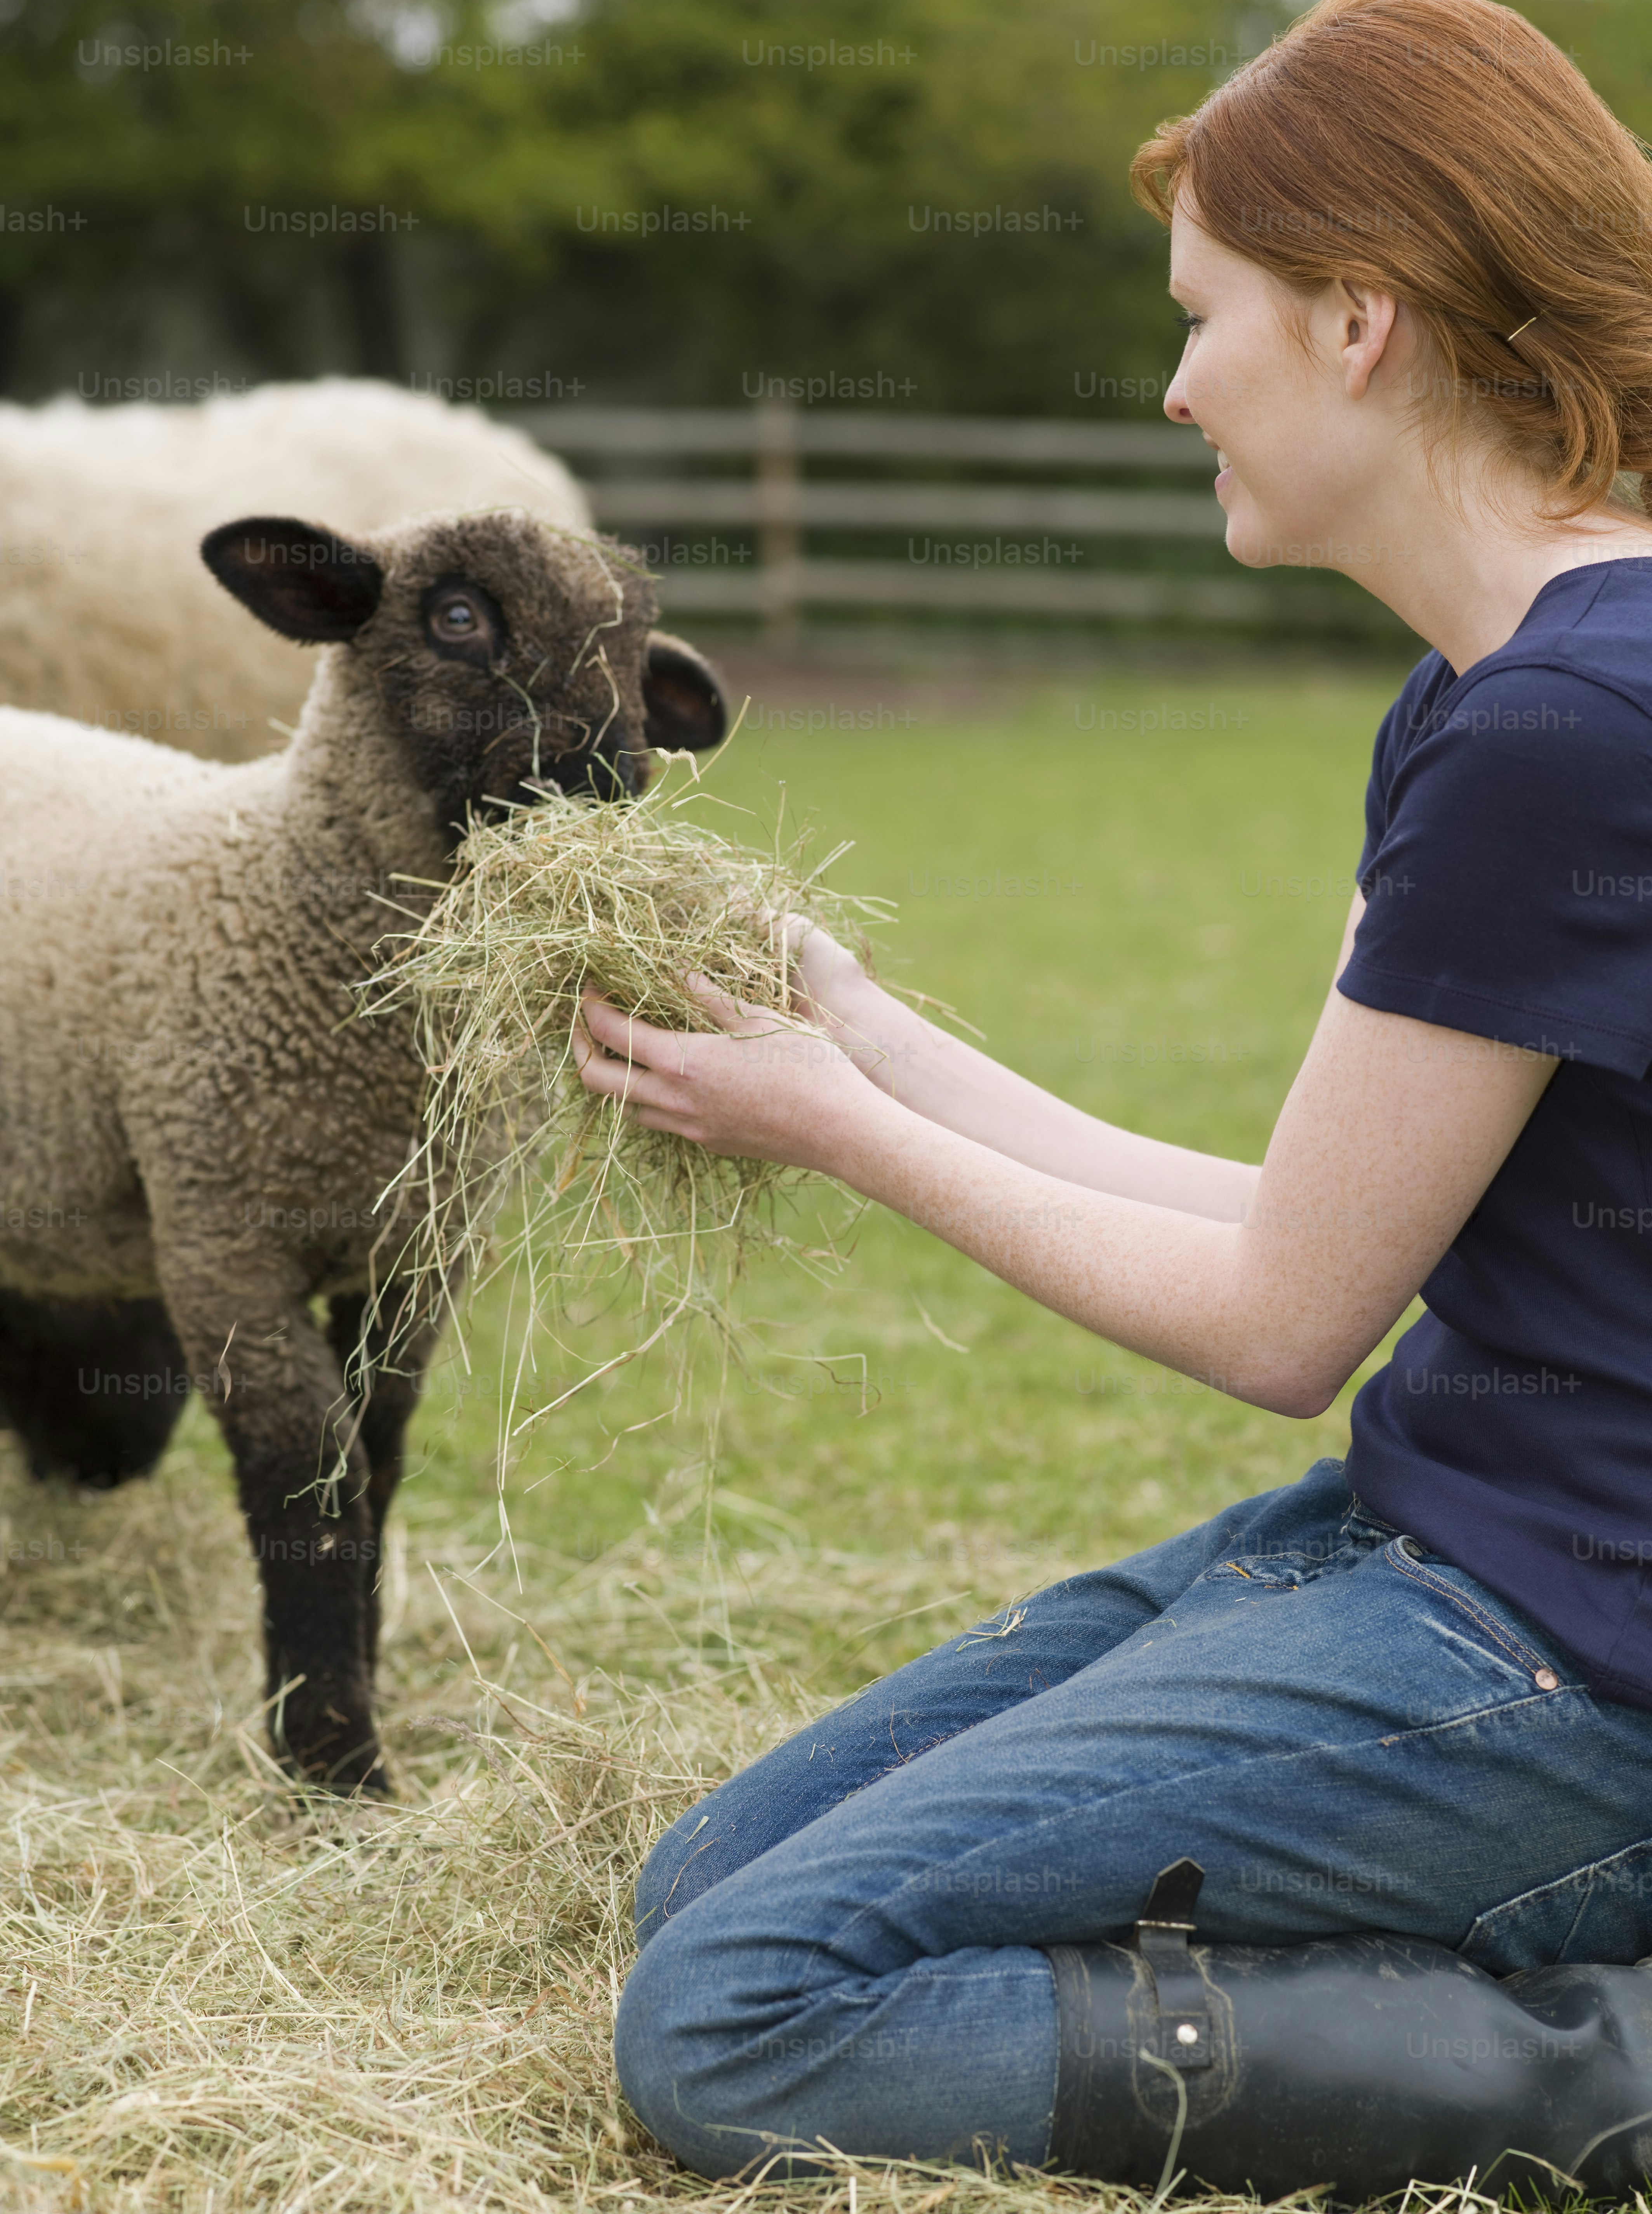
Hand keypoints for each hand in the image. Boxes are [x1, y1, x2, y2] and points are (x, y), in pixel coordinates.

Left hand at [571, 978, 893, 1174]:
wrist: (841, 1130)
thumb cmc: (808, 1066)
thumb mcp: (758, 1017)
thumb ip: (709, 996)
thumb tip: (674, 968)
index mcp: (683, 1062)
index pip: (610, 1033)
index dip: (590, 1006)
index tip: (590, 986)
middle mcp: (676, 1101)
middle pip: (596, 1080)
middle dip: (581, 1048)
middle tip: (588, 1023)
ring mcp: (691, 1128)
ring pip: (627, 1107)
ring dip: (616, 1078)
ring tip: (630, 1050)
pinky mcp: (711, 1143)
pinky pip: (661, 1123)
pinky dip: (650, 1099)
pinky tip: (673, 1079)